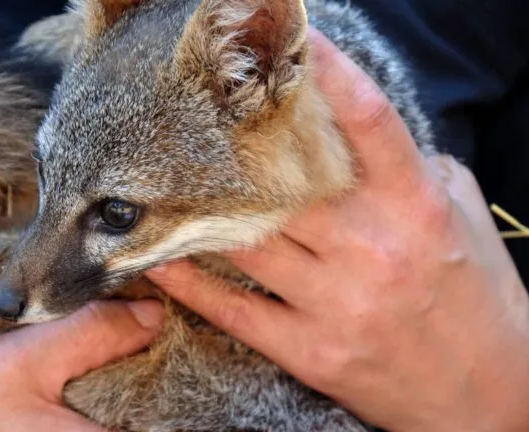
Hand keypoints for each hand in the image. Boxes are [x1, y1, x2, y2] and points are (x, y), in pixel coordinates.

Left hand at [146, 29, 528, 431]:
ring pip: (247, 239)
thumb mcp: (461, 219)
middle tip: (200, 111)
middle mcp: (373, 249)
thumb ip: (412, 170)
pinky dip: (189, 282)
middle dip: (240, 143)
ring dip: (201, 208)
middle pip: (284, 180)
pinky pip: (233, 308)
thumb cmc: (476, 299)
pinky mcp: (311, 350)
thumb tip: (355, 132)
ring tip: (163, 180)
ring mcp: (338, 302)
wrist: (491, 397)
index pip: (364, 122)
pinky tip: (159, 257)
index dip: (326, 72)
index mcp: (417, 206)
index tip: (291, 43)